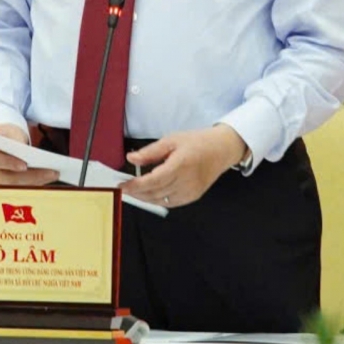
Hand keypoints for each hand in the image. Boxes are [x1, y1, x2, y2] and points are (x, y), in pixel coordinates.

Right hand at [0, 124, 59, 185]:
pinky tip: (50, 177)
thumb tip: (29, 153)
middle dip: (33, 176)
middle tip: (53, 172)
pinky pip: (21, 188)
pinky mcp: (5, 188)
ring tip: (55, 174)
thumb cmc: (4, 136)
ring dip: (38, 182)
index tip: (24, 165)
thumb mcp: (9, 131)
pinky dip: (36, 183)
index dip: (10, 163)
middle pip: (11, 179)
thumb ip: (16, 139)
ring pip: (18, 186)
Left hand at [119, 125, 247, 207]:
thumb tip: (131, 158)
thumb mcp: (171, 140)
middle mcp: (186, 181)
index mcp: (180, 164)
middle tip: (124, 189)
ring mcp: (190, 192)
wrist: (221, 150)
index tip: (122, 186)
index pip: (153, 180)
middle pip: (155, 193)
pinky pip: (170, 203)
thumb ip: (150, 152)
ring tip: (134, 192)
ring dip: (145, 198)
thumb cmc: (197, 142)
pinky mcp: (193, 197)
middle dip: (137, 193)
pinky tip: (150, 194)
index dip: (135, 186)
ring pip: (161, 200)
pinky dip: (157, 200)